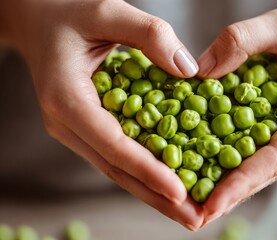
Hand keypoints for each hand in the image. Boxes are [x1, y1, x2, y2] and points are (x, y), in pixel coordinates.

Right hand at [0, 0, 201, 229]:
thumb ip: (149, 35)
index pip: (112, 144)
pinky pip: (118, 156)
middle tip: (195, 219)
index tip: (180, 192)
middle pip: (117, 169)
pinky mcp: (87, 128)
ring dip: (153, 193)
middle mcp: (68, 123)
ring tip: (188, 213)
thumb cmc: (68, 12)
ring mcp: (75, 130)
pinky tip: (170, 185)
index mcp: (67, 98)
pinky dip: (144, 173)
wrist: (38, 21)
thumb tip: (189, 70)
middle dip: (156, 197)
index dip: (147, 169)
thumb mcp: (108, 11)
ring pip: (118, 169)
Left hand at [196, 0, 276, 225]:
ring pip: (264, 162)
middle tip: (196, 214)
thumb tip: (199, 72)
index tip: (212, 205)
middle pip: (268, 169)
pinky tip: (210, 162)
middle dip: (232, 192)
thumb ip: (242, 42)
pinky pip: (263, 145)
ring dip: (232, 179)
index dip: (243, 182)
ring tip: (198, 198)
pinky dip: (237, 155)